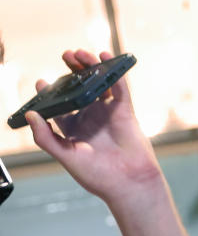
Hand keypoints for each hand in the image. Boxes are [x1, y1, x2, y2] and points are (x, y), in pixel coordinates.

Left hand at [25, 48, 162, 208]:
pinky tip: (105, 56)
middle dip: (72, 71)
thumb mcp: (65, 156)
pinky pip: (119, 87)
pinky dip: (113, 71)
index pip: (60, 106)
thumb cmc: (97, 175)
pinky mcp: (124, 110)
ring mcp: (107, 113)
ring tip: (80, 53)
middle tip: (65, 56)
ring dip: (90, 67)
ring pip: (98, 84)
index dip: (51, 92)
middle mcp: (90, 118)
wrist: (128, 181)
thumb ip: (46, 137)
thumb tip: (31, 115)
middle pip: (79, 89)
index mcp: (73, 130)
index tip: (42, 81)